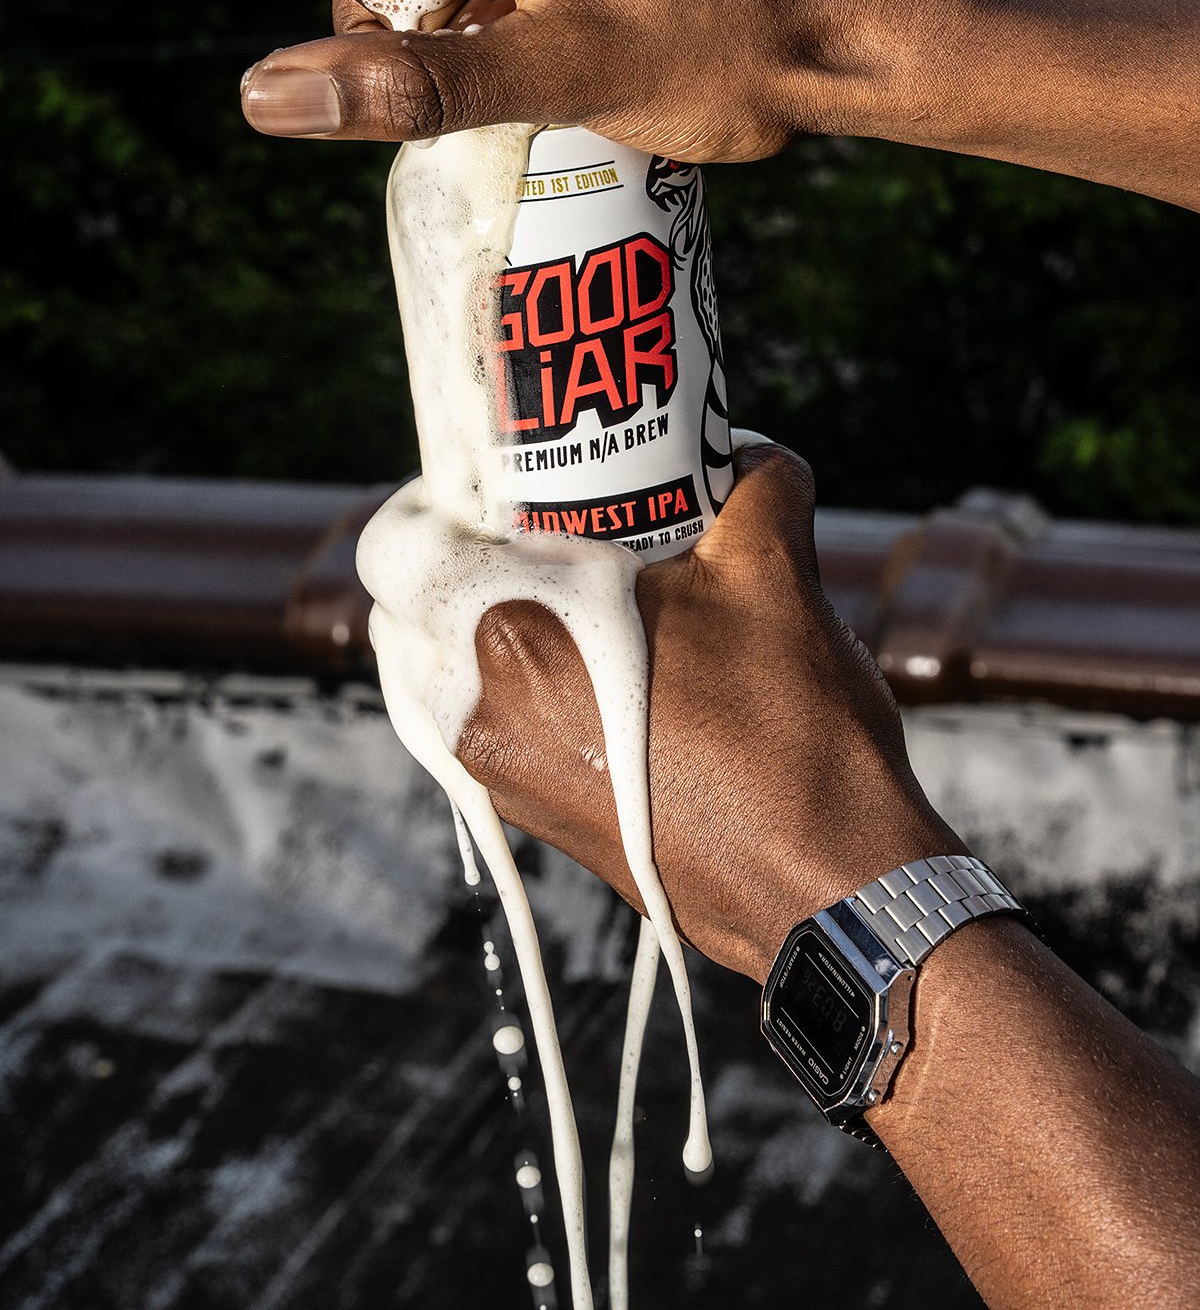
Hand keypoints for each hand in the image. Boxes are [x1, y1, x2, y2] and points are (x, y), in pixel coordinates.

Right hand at [239, 0, 913, 162]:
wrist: (867, 18)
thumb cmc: (730, 56)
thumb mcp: (557, 79)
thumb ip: (407, 84)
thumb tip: (262, 94)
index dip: (395, 44)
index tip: (480, 94)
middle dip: (417, 6)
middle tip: (499, 74)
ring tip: (544, 45)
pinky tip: (570, 8)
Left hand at [459, 441, 956, 980]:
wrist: (830, 894)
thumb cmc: (796, 737)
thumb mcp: (777, 577)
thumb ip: (755, 484)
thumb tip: (752, 450)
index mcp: (514, 634)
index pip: (400, 541)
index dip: (443, 489)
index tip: (500, 470)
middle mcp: (479, 711)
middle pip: (416, 600)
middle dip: (470, 549)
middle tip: (546, 518)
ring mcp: (499, 772)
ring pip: (448, 662)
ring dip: (492, 616)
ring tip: (577, 587)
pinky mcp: (529, 813)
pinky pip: (488, 717)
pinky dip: (519, 678)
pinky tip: (597, 658)